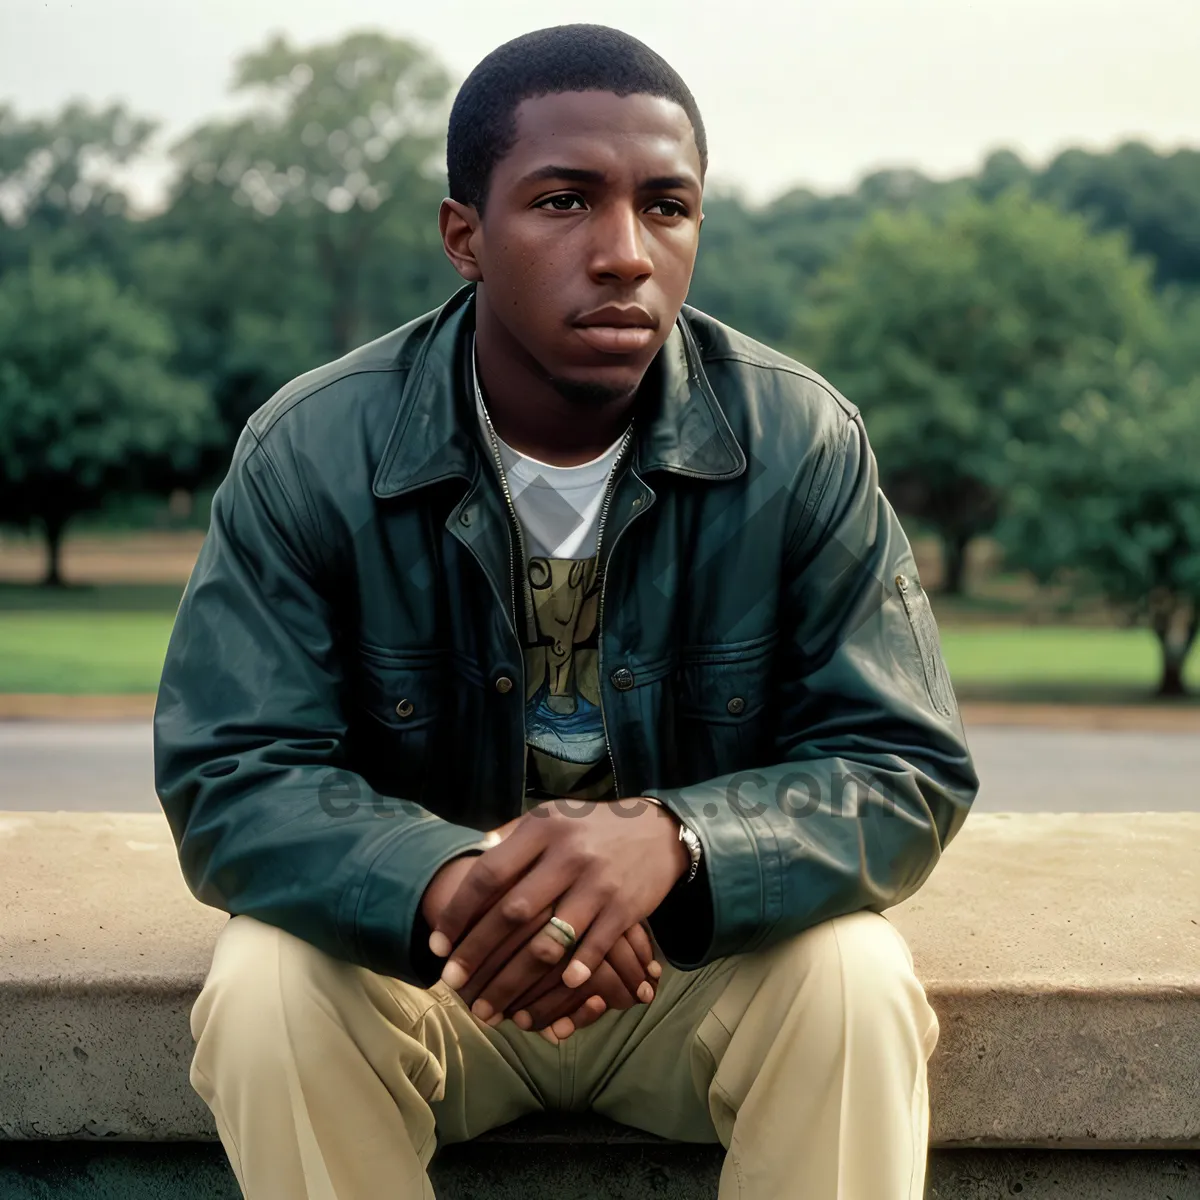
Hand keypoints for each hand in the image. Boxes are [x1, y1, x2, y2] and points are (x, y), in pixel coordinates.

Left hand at [428, 798, 687, 1023]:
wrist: (656, 831)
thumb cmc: (591, 828)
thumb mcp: (551, 816)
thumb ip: (513, 833)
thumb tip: (474, 851)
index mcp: (543, 830)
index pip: (489, 873)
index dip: (459, 911)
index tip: (438, 943)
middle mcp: (568, 854)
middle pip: (512, 912)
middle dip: (477, 952)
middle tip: (452, 982)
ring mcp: (598, 882)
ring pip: (550, 939)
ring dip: (515, 979)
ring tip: (491, 1006)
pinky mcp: (625, 908)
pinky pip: (593, 947)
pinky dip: (573, 973)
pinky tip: (551, 996)